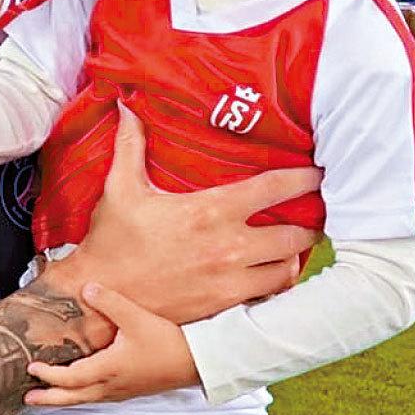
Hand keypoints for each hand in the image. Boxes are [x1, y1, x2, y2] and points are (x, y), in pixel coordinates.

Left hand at [25, 283, 197, 405]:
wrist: (197, 362)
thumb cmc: (169, 343)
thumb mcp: (137, 317)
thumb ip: (110, 302)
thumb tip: (86, 288)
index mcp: (109, 369)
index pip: (70, 378)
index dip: (49, 374)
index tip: (32, 367)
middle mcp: (112, 385)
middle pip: (73, 397)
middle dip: (48, 398)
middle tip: (27, 399)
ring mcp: (120, 391)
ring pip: (85, 400)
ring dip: (63, 399)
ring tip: (46, 397)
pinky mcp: (129, 390)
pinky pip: (97, 397)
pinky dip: (81, 396)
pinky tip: (79, 391)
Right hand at [40, 105, 319, 324]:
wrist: (98, 298)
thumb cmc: (110, 243)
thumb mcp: (120, 190)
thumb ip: (130, 146)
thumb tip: (126, 107)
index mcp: (210, 210)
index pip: (275, 188)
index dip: (304, 179)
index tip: (317, 174)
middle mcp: (228, 246)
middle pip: (295, 235)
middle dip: (309, 225)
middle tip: (312, 217)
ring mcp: (229, 280)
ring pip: (287, 269)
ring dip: (294, 258)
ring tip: (294, 248)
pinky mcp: (223, 307)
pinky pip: (267, 296)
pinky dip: (275, 286)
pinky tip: (270, 276)